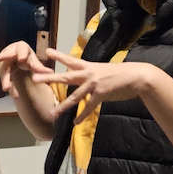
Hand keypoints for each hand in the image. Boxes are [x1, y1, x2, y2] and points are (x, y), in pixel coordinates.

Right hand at [0, 41, 53, 98]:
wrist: (16, 62)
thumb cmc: (27, 59)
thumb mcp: (34, 63)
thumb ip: (40, 68)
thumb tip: (50, 73)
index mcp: (20, 47)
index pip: (21, 49)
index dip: (21, 54)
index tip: (22, 59)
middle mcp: (9, 52)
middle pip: (7, 56)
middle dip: (4, 57)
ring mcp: (4, 61)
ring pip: (4, 70)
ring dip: (5, 79)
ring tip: (6, 88)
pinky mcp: (2, 72)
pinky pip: (5, 79)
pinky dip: (11, 87)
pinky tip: (15, 94)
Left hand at [34, 50, 158, 123]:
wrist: (137, 77)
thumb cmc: (121, 74)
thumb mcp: (104, 70)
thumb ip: (92, 74)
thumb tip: (86, 78)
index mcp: (89, 66)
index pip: (70, 60)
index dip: (58, 56)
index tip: (47, 51)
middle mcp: (88, 74)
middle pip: (65, 76)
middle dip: (49, 78)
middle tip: (35, 78)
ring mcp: (94, 84)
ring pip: (74, 96)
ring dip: (63, 106)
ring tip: (53, 112)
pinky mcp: (101, 94)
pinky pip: (88, 107)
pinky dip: (82, 116)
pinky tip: (75, 122)